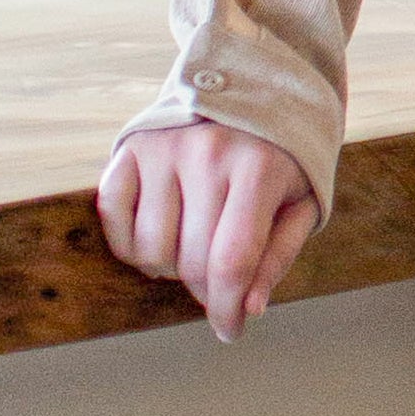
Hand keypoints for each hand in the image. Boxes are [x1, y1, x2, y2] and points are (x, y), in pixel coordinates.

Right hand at [97, 121, 318, 343]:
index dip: (226, 309)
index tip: (228, 332)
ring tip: (191, 248)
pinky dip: (130, 243)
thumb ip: (277, 256)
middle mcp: (206, 155)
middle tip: (217, 287)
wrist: (252, 84)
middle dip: (204, 291)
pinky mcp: (132, 145)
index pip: (231, 261)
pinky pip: (113, 217)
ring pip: (149, 248)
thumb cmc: (281, 156)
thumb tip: (249, 309)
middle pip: (190, 261)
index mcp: (258, 169)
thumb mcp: (301, 201)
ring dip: (167, 267)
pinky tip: (157, 235)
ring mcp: (164, 148)